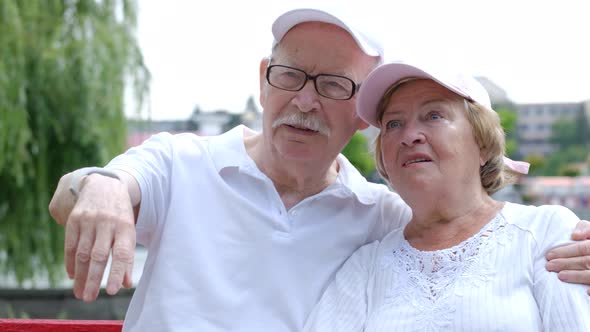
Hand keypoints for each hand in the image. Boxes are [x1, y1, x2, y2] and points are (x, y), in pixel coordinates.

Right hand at [49, 173, 135, 301]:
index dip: (118, 272)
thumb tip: (126, 284)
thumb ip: (127, 257)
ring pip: (83, 252)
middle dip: (94, 279)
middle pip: (99, 255)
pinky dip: (71, 262)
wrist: (104, 185)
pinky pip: (70, 244)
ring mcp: (90, 220)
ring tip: (80, 293)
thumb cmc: (120, 215)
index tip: (114, 290)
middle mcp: (108, 223)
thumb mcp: (129, 231)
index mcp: (126, 227)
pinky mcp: (75, 219)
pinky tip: (73, 275)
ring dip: (80, 275)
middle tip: (89, 298)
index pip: (122, 253)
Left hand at [546, 220, 589, 293]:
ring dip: (577, 276)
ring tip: (560, 276)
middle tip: (549, 266)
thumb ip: (586, 229)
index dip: (566, 251)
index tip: (549, 255)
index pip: (584, 247)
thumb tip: (574, 235)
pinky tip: (587, 292)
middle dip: (566, 263)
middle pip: (586, 261)